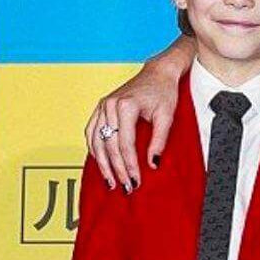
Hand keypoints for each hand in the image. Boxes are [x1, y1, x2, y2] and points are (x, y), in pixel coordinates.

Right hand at [83, 57, 181, 191]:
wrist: (157, 73)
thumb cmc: (163, 91)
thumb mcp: (167, 116)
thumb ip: (159, 140)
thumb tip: (153, 164)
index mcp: (126, 106)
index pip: (125, 144)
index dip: (129, 165)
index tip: (135, 181)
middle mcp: (110, 105)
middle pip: (109, 145)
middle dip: (116, 169)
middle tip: (125, 187)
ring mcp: (103, 106)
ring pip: (96, 141)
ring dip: (102, 163)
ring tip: (110, 181)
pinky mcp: (101, 107)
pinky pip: (91, 132)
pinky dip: (94, 149)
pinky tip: (101, 163)